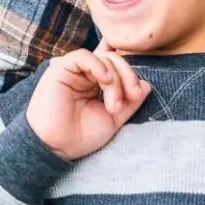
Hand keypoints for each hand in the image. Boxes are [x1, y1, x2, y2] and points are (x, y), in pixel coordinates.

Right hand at [25, 43, 150, 159]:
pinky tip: (106, 80)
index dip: (127, 64)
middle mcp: (84, 74)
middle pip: (114, 60)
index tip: (138, 87)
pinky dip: (99, 65)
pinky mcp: (61, 69)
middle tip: (133, 97)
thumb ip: (130, 102)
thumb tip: (147, 85)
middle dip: (129, 77)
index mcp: (95, 84)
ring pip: (104, 58)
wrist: (57, 147)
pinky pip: (84, 56)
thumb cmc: (81, 136)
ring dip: (116, 80)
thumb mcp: (114, 119)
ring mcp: (73, 70)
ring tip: (113, 106)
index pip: (112, 62)